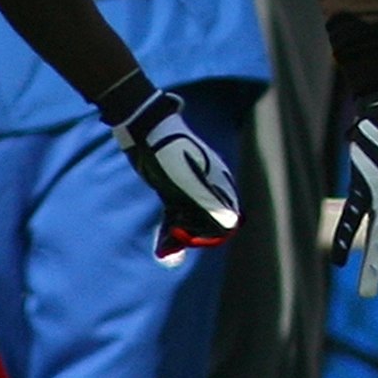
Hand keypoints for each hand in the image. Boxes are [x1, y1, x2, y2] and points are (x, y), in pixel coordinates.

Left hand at [101, 74, 241, 258]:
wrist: (145, 130)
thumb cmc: (169, 152)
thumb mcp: (188, 180)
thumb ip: (209, 202)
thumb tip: (232, 224)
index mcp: (218, 182)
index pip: (228, 216)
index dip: (213, 232)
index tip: (194, 238)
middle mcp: (208, 187)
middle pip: (210, 220)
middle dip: (196, 235)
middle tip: (177, 240)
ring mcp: (191, 188)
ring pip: (193, 218)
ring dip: (183, 234)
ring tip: (166, 247)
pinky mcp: (174, 189)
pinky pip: (178, 213)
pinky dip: (172, 227)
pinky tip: (163, 243)